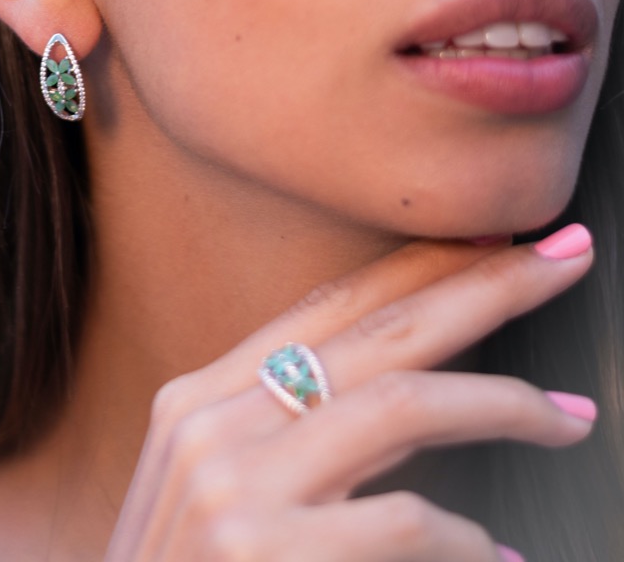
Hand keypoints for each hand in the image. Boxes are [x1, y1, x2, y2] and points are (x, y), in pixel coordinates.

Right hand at [105, 225, 594, 560]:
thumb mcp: (214, 493)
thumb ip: (293, 435)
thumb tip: (412, 392)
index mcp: (199, 398)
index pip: (329, 302)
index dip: (420, 264)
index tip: (495, 240)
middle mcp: (211, 424)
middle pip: (378, 328)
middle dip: (485, 287)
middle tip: (565, 259)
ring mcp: (232, 487)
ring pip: (402, 402)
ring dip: (505, 403)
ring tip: (571, 418)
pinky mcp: (264, 553)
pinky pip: (405, 523)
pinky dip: (470, 543)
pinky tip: (503, 559)